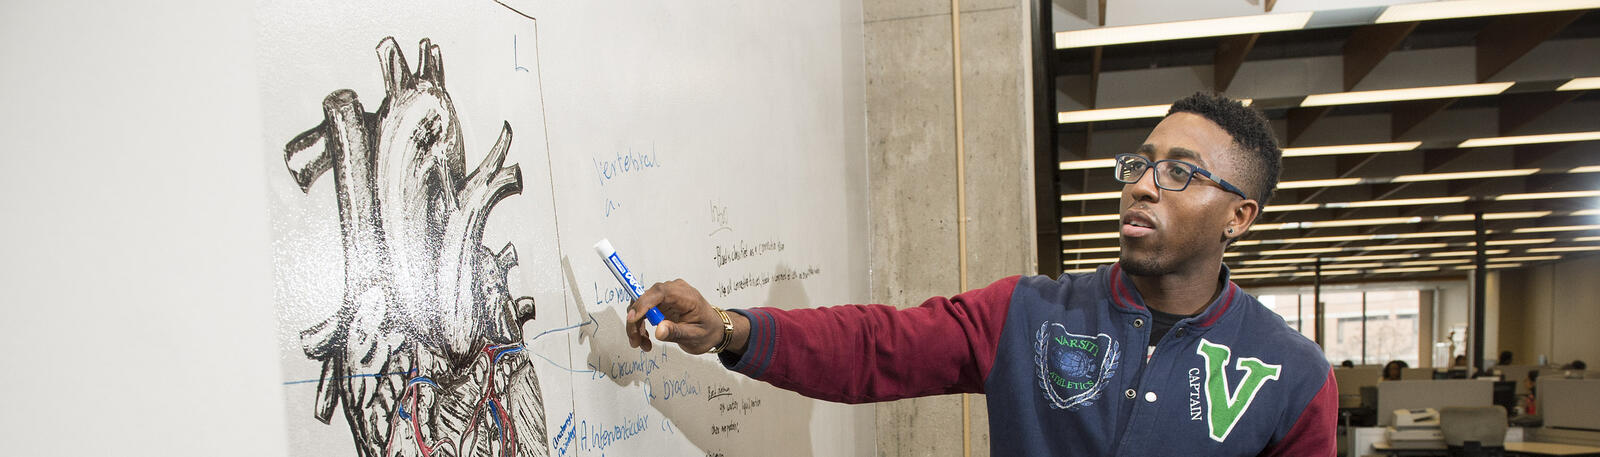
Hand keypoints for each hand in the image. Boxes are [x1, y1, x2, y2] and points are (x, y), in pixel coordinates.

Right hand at [625, 279, 746, 353]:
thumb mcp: (694, 336)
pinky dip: (641, 325)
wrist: (713, 329)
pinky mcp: (661, 303)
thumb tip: (659, 330)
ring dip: (637, 325)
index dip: (644, 303)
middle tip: (635, 341)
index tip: (633, 318)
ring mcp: (667, 296)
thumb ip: (676, 332)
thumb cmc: (707, 330)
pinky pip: (644, 310)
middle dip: (636, 320)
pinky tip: (645, 339)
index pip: (660, 293)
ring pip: (641, 305)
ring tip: (642, 344)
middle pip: (645, 299)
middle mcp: (674, 291)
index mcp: (686, 296)